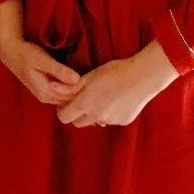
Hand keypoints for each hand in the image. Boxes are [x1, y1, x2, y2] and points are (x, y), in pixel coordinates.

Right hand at [0, 39, 83, 106]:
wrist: (11, 53)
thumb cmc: (26, 54)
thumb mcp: (43, 60)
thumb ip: (59, 71)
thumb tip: (77, 79)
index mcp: (46, 93)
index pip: (71, 96)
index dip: (82, 87)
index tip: (91, 76)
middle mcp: (47, 98)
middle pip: (70, 99)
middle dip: (81, 90)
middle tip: (93, 77)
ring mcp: (47, 96)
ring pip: (67, 97)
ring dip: (77, 89)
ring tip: (88, 77)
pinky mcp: (48, 90)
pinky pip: (64, 93)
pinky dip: (71, 88)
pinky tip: (78, 78)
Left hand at [56, 44, 177, 128]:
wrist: (143, 77)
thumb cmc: (114, 72)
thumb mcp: (90, 76)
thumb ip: (70, 86)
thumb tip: (50, 87)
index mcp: (85, 104)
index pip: (64, 117)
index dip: (62, 110)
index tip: (66, 101)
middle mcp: (96, 116)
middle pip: (77, 122)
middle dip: (76, 113)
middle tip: (82, 99)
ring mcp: (110, 120)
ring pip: (94, 121)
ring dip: (93, 113)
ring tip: (102, 96)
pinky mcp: (123, 121)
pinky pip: (110, 120)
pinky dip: (109, 113)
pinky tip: (116, 99)